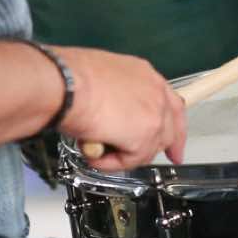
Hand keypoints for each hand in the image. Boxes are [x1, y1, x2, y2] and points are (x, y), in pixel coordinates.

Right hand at [56, 45, 184, 171]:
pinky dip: (111, 163)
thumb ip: (115, 95)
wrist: (66, 84)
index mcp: (144, 74)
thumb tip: (109, 111)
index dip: (170, 125)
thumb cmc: (70, 76)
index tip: (171, 143)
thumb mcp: (101, 77)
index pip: (169, 103)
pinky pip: (131, 160)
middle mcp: (155, 93)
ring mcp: (154, 115)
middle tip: (141, 158)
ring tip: (99, 151)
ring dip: (124, 155)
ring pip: (148, 148)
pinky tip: (95, 155)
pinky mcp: (143, 137)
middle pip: (169, 128)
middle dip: (157, 148)